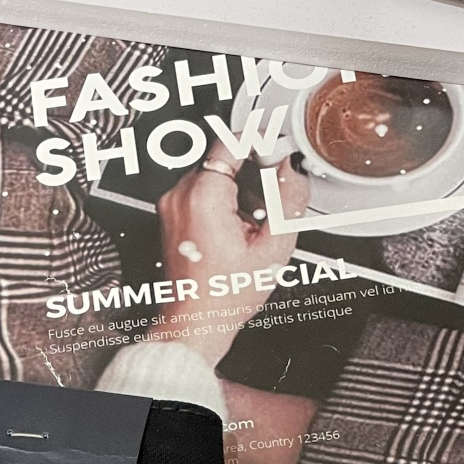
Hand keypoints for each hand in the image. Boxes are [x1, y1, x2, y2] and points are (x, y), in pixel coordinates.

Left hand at [156, 143, 309, 367]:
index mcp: (202, 196)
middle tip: (268, 205)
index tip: (279, 153)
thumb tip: (292, 168)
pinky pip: (203, 195)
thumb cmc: (224, 296)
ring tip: (251, 226)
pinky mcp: (171, 217)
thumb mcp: (273, 246)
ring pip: (215, 177)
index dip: (262, 143)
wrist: (195, 323)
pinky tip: (236, 232)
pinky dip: (224, 204)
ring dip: (239, 192)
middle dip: (253, 175)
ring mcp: (172, 206)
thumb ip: (288, 197)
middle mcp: (179, 195)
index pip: (233, 140)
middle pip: (224, 159)